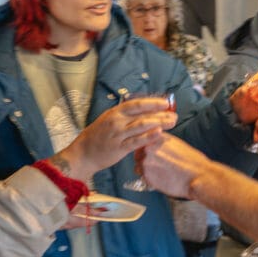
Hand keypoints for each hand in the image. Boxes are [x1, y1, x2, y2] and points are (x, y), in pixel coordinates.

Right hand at [54, 98, 177, 181]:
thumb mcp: (109, 121)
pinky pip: (137, 141)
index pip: (137, 104)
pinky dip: (149, 136)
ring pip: (142, 125)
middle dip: (160, 113)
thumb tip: (144, 112)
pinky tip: (160, 133)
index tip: (166, 103)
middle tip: (174, 115)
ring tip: (172, 122)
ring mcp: (118, 134)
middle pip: (142, 114)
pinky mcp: (119, 148)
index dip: (152, 102)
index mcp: (115, 112)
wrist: (82, 154)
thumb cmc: (97, 137)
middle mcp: (116, 121)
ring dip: (159, 122)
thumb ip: (125, 117)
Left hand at [141, 133, 210, 197]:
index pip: (142, 140)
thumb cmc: (192, 162)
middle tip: (155, 164)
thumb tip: (156, 147)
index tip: (149, 153)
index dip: (145, 148)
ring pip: (138, 166)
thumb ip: (162, 143)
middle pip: (137, 153)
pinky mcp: (146, 176)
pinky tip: (162, 179)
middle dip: (143, 159)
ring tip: (160, 173)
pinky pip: (143, 177)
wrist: (198, 176)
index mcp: (157, 137)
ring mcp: (145, 161)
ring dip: (145, 170)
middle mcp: (149, 147)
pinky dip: (149, 179)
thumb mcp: (177, 144)